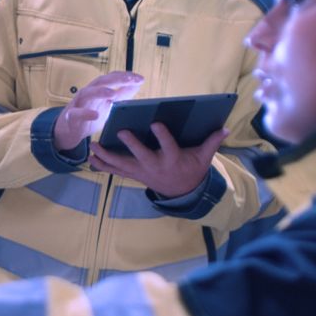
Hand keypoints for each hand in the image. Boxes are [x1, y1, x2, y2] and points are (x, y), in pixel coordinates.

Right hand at [53, 72, 144, 151]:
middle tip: (130, 80)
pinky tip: (95, 115)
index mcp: (97, 89)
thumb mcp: (108, 105)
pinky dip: (85, 114)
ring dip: (99, 92)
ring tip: (112, 93)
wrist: (68, 131)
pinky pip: (76, 113)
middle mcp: (88, 93)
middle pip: (101, 81)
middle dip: (116, 79)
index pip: (111, 77)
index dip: (125, 76)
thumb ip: (121, 95)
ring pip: (87, 93)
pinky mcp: (71, 117)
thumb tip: (137, 84)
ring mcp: (78, 104)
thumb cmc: (88, 115)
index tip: (140, 79)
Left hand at [90, 123, 228, 197]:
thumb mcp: (204, 158)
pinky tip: (90, 158)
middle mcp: (155, 167)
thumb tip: (225, 128)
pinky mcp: (134, 175)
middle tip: (121, 131)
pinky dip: (103, 165)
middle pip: (141, 156)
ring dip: (107, 156)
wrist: (182, 192)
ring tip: (93, 146)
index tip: (155, 123)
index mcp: (173, 159)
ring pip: (123, 165)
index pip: (168, 147)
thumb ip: (212, 142)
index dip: (162, 135)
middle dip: (131, 145)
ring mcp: (143, 172)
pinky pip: (116, 171)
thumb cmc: (192, 170)